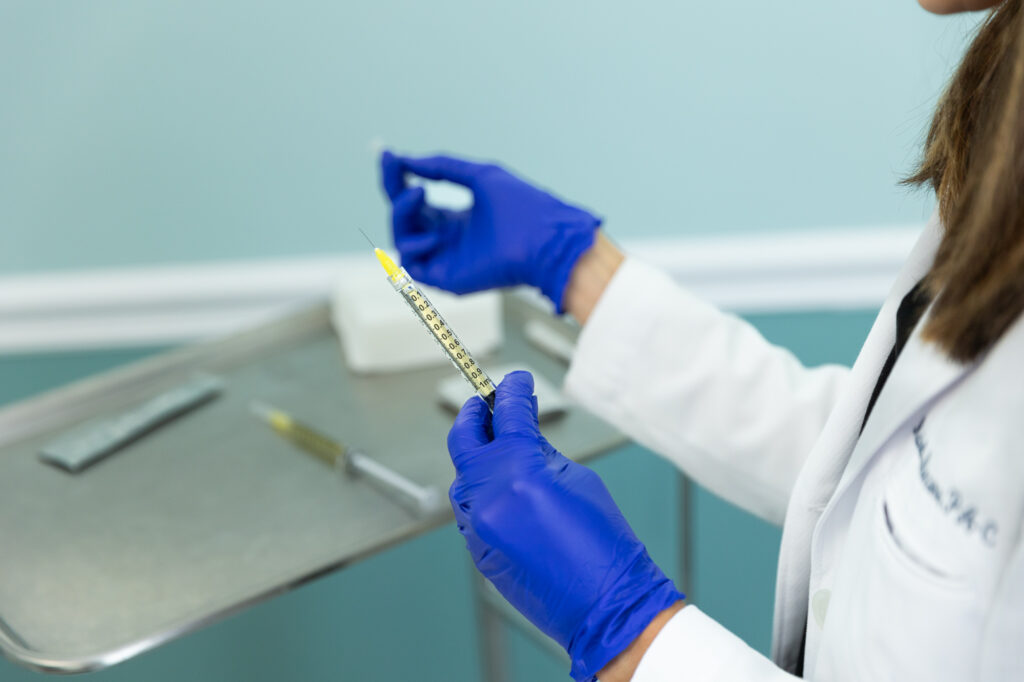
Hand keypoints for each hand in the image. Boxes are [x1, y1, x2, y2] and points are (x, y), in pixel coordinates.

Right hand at [380, 152, 600, 311]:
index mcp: (457, 219)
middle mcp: (449, 241)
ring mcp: (448, 261)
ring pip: (402, 240)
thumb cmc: (523, 207)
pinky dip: (415, 245)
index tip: (387, 156)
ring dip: (401, 215)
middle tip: (395, 170)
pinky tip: (435, 232)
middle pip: (405, 219)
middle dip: (395, 193)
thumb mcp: (478, 175)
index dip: (399, 179)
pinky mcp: (448, 280)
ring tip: (418, 195)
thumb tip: (405, 158)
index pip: (416, 201)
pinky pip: (413, 265)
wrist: (546, 238)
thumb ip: (441, 167)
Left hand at [447, 371, 683, 680]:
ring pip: (463, 477)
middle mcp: (489, 498)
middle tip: (487, 402)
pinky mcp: (478, 550)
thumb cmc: (604, 544)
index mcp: (519, 473)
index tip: (517, 381)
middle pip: (465, 440)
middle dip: (474, 415)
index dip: (512, 391)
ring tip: (496, 442)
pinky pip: (469, 510)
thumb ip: (541, 453)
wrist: (605, 605)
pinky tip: (501, 486)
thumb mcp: (578, 480)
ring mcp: (478, 527)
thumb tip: (521, 433)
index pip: (506, 415)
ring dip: (476, 455)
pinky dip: (481, 492)